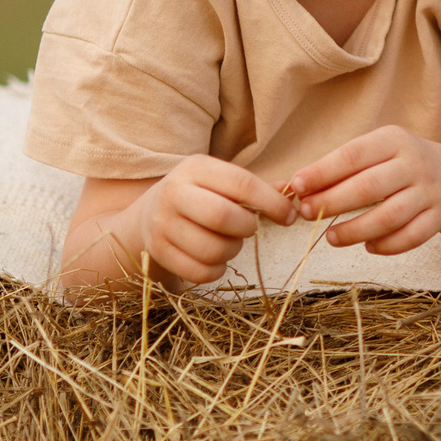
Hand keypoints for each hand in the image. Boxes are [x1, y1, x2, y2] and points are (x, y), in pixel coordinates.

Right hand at [127, 155, 297, 285]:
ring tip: (230, 242)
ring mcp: (162, 224)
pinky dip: (217, 270)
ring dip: (232, 251)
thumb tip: (291, 192)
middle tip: (250, 228)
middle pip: (222, 217)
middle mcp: (174, 192)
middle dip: (247, 228)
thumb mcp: (223, 181)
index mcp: (196, 168)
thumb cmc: (200, 195)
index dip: (272, 203)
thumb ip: (257, 188)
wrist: (150, 212)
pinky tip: (216, 258)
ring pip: (212, 249)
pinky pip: (199, 272)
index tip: (289, 217)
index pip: (242, 183)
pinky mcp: (158, 252)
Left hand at [282, 127, 440, 255]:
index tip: (296, 187)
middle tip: (306, 214)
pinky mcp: (438, 216)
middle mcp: (414, 162)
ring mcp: (429, 190)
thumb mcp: (366, 155)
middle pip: (369, 187)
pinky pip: (411, 237)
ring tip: (331, 237)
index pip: (353, 156)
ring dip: (355, 230)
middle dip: (332, 202)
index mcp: (392, 140)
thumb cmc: (388, 165)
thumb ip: (327, 171)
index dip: (322, 173)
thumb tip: (280, 188)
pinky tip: (367, 245)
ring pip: (390, 216)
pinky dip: (386, 246)